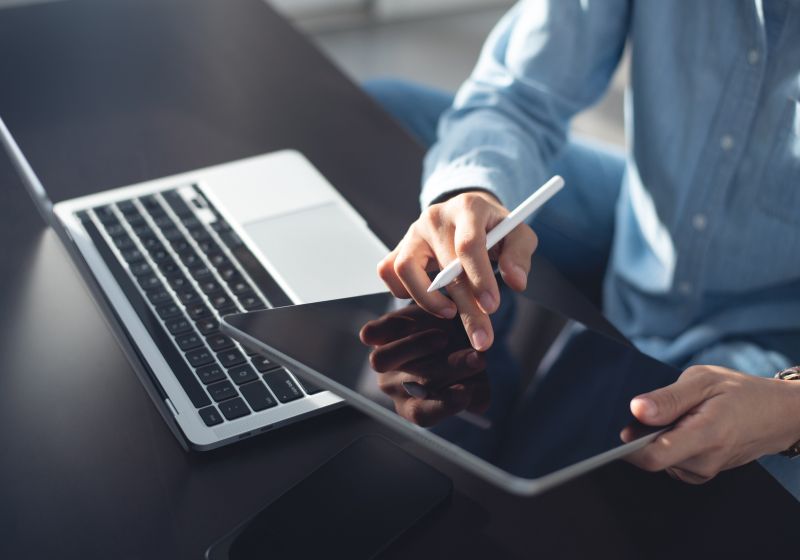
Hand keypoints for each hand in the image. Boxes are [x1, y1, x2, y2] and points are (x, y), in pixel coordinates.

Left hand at [360, 304, 489, 426]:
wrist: (447, 318)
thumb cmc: (463, 356)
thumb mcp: (476, 378)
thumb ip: (477, 393)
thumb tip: (474, 399)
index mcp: (416, 406)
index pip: (422, 414)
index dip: (443, 405)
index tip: (464, 392)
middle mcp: (394, 387)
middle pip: (413, 384)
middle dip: (450, 369)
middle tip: (475, 357)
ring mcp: (382, 362)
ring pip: (382, 360)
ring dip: (416, 347)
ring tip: (445, 337)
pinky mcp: (374, 335)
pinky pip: (372, 334)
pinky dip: (391, 327)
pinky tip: (416, 319)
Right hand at [377, 191, 537, 351]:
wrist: (470, 215)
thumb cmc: (495, 229)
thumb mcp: (518, 235)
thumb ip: (519, 256)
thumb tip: (516, 282)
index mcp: (468, 207)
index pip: (469, 244)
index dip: (480, 278)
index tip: (491, 307)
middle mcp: (435, 216)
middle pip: (444, 267)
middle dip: (465, 308)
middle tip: (482, 337)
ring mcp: (413, 232)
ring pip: (405, 268)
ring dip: (427, 299)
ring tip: (450, 312)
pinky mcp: (399, 246)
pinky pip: (388, 272)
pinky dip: (403, 291)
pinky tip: (428, 297)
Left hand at [622, 365, 799, 483]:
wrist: (777, 415)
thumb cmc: (741, 393)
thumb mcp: (703, 380)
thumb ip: (668, 398)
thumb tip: (636, 410)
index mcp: (706, 436)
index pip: (653, 457)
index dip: (628, 446)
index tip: (617, 429)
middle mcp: (704, 462)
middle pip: (652, 458)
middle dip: (643, 434)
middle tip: (653, 408)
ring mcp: (703, 471)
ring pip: (660, 459)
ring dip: (657, 438)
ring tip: (677, 415)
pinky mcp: (700, 473)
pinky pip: (670, 461)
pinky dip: (667, 444)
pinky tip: (681, 427)